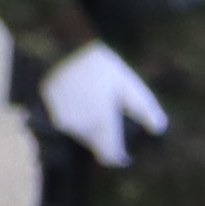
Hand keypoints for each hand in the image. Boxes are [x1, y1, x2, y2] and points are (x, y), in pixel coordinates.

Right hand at [42, 44, 165, 167]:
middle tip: (110, 115)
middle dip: (104, 137)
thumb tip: (159, 129)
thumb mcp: (130, 85)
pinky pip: (62, 120)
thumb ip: (145, 109)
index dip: (117, 158)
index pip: (109, 154)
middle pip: (94, 143)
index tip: (125, 157)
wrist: (68, 47)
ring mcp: (60, 118)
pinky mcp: (45, 110)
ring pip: (78, 132)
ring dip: (88, 125)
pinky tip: (79, 99)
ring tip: (94, 101)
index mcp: (102, 120)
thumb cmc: (104, 67)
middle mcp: (79, 125)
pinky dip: (72, 116)